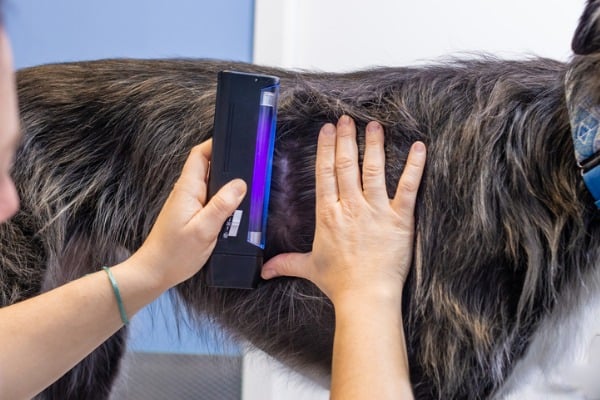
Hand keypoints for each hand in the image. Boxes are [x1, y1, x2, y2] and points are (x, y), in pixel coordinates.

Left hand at [131, 140, 246, 288]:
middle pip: (208, 167)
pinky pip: (210, 199)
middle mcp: (187, 192)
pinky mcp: (191, 214)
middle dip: (228, 165)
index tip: (237, 144)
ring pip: (211, 184)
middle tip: (250, 167)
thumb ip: (221, 205)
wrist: (155, 272)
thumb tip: (240, 184)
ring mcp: (188, 203)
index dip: (216, 144)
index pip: (200, 154)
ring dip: (227, 185)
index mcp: (188, 189)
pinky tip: (234, 209)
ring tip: (247, 188)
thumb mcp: (203, 230)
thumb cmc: (175, 253)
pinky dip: (223, 200)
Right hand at [261, 116, 425, 306]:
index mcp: (328, 214)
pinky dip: (414, 166)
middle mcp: (351, 206)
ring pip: (373, 169)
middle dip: (346, 139)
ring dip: (374, 145)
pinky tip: (419, 148)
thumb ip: (286, 263)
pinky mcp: (400, 218)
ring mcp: (376, 210)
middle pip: (347, 165)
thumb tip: (264, 270)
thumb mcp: (308, 268)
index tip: (328, 130)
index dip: (326, 148)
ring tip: (374, 125)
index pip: (326, 173)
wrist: (365, 296)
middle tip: (347, 119)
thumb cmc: (339, 283)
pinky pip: (408, 187)